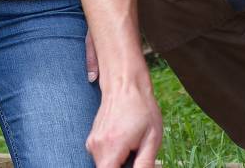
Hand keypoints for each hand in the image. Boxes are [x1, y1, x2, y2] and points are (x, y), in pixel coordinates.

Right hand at [86, 52, 160, 167]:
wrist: (124, 84)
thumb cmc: (141, 109)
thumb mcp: (151, 139)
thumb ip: (145, 164)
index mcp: (111, 147)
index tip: (134, 164)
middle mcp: (96, 147)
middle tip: (138, 154)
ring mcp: (92, 143)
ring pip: (106, 165)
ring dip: (120, 163)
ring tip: (134, 147)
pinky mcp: (92, 140)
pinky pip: (103, 157)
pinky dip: (114, 157)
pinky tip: (126, 143)